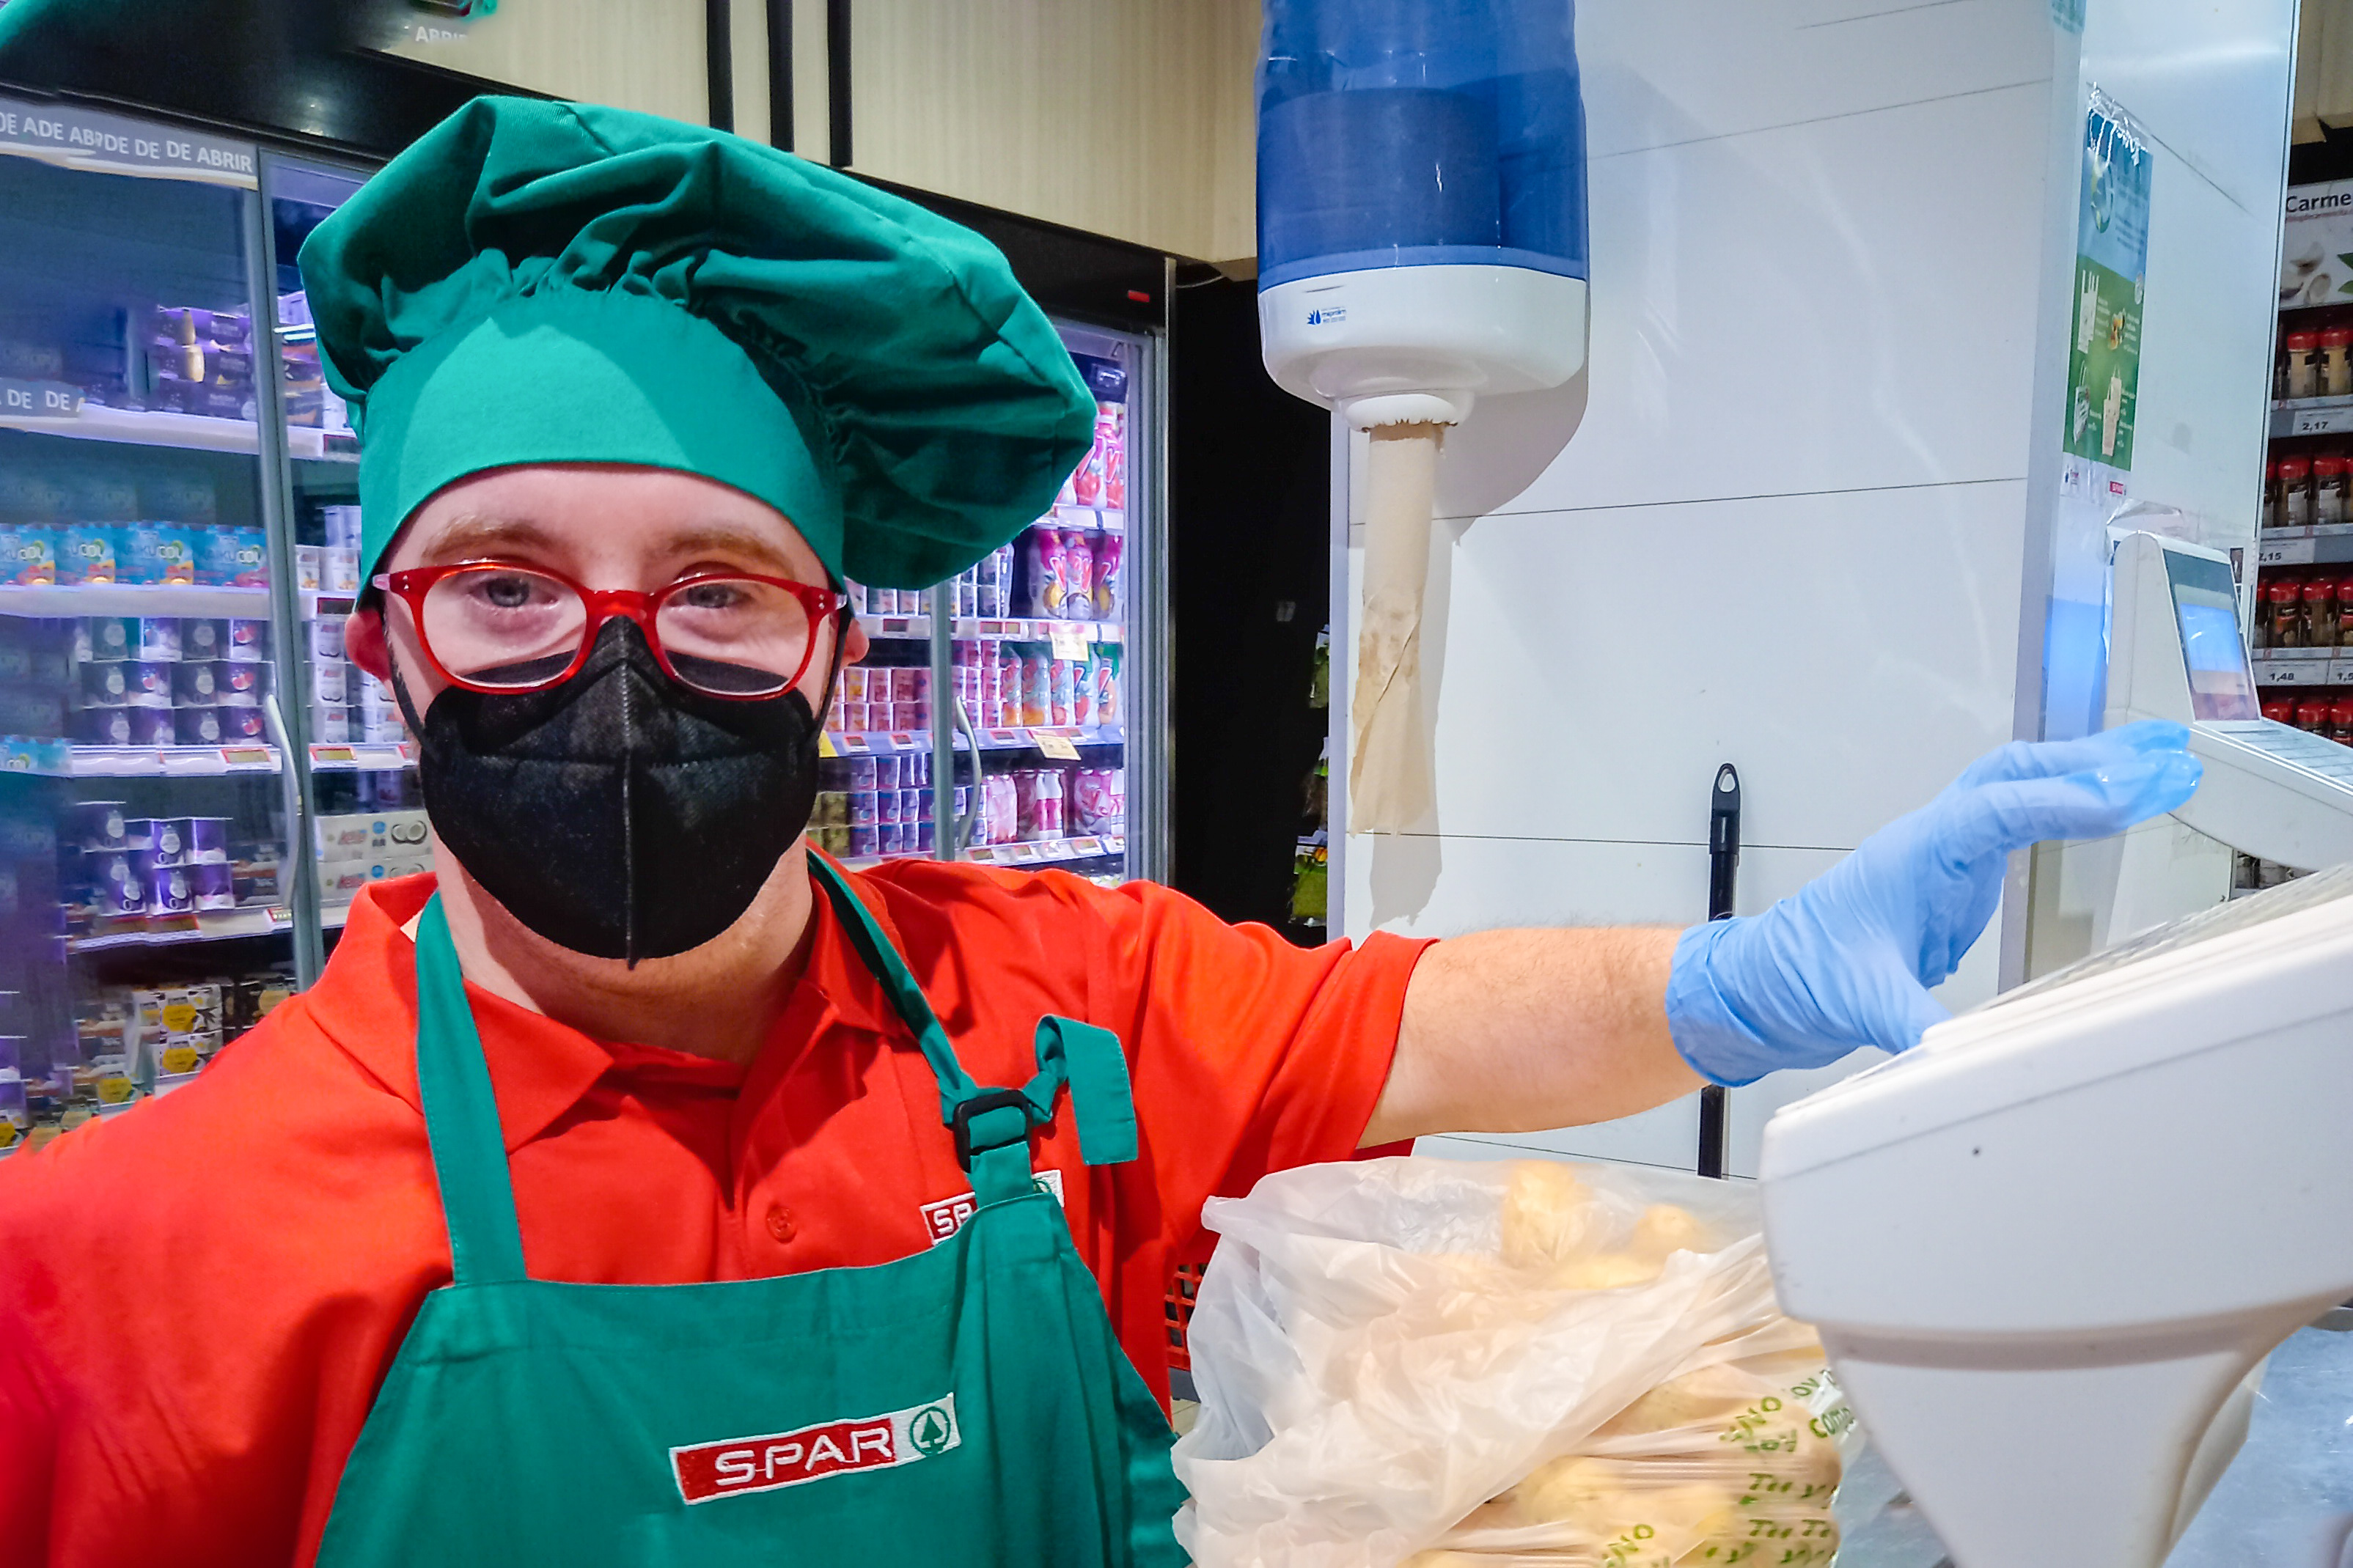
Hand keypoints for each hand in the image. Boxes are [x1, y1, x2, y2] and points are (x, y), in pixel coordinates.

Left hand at [1663, 721, 2202, 1084]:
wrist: (1765, 980)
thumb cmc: (1800, 977)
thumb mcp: (1857, 1003)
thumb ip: (1907, 1023)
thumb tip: (1952, 1051)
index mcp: (1911, 856)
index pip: (1996, 809)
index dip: (2062, 800)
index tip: (2127, 795)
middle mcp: (1930, 840)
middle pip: (2015, 773)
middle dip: (2090, 762)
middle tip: (2165, 757)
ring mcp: (1942, 851)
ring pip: (2016, 786)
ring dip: (2083, 769)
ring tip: (2157, 757)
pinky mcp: (1952, 872)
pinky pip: (2015, 816)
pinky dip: (2065, 801)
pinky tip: (2107, 803)